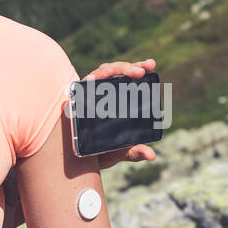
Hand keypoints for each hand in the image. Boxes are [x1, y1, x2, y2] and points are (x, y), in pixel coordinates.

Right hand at [80, 57, 158, 171]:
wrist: (79, 162)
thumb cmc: (102, 153)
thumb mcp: (121, 152)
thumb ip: (135, 152)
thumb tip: (151, 156)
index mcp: (118, 99)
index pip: (129, 77)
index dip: (139, 67)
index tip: (151, 64)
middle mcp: (104, 92)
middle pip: (116, 71)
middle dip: (127, 67)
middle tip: (139, 72)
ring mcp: (89, 94)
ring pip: (99, 74)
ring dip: (106, 71)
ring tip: (112, 73)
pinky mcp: (75, 100)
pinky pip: (80, 86)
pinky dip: (86, 81)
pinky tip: (91, 80)